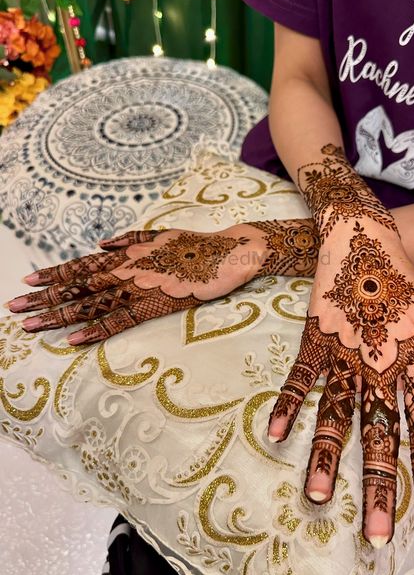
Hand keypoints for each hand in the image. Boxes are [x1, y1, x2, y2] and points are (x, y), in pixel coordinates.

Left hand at [6, 220, 318, 344]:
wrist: (231, 250)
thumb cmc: (199, 244)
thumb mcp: (162, 233)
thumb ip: (131, 239)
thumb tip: (103, 243)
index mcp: (129, 252)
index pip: (84, 264)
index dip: (55, 273)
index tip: (29, 280)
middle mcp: (130, 267)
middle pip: (80, 284)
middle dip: (45, 297)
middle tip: (14, 307)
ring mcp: (143, 285)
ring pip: (94, 302)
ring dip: (60, 314)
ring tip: (31, 325)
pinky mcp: (160, 301)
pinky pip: (122, 319)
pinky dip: (97, 330)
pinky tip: (75, 340)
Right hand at [267, 144, 413, 548]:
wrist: (364, 241)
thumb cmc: (405, 282)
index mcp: (413, 361)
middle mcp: (378, 365)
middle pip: (379, 433)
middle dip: (378, 485)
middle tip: (377, 533)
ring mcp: (343, 353)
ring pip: (335, 413)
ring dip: (327, 456)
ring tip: (320, 498)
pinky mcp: (315, 340)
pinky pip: (299, 376)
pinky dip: (287, 403)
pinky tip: (276, 434)